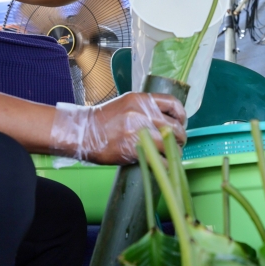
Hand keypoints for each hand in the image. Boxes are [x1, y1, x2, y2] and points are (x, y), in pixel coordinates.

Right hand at [49, 92, 187, 164]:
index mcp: (141, 100)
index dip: (181, 115)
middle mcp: (142, 113)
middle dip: (180, 138)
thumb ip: (145, 109)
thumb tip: (165, 119)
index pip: (173, 104)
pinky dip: (165, 165)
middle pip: (175, 127)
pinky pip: (160, 159)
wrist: (83, 132)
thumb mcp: (126, 105)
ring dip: (174, 152)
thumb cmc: (104, 120)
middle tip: (177, 143)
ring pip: (170, 145)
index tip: (181, 123)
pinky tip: (162, 165)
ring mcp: (138, 131)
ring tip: (171, 155)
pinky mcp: (134, 149)